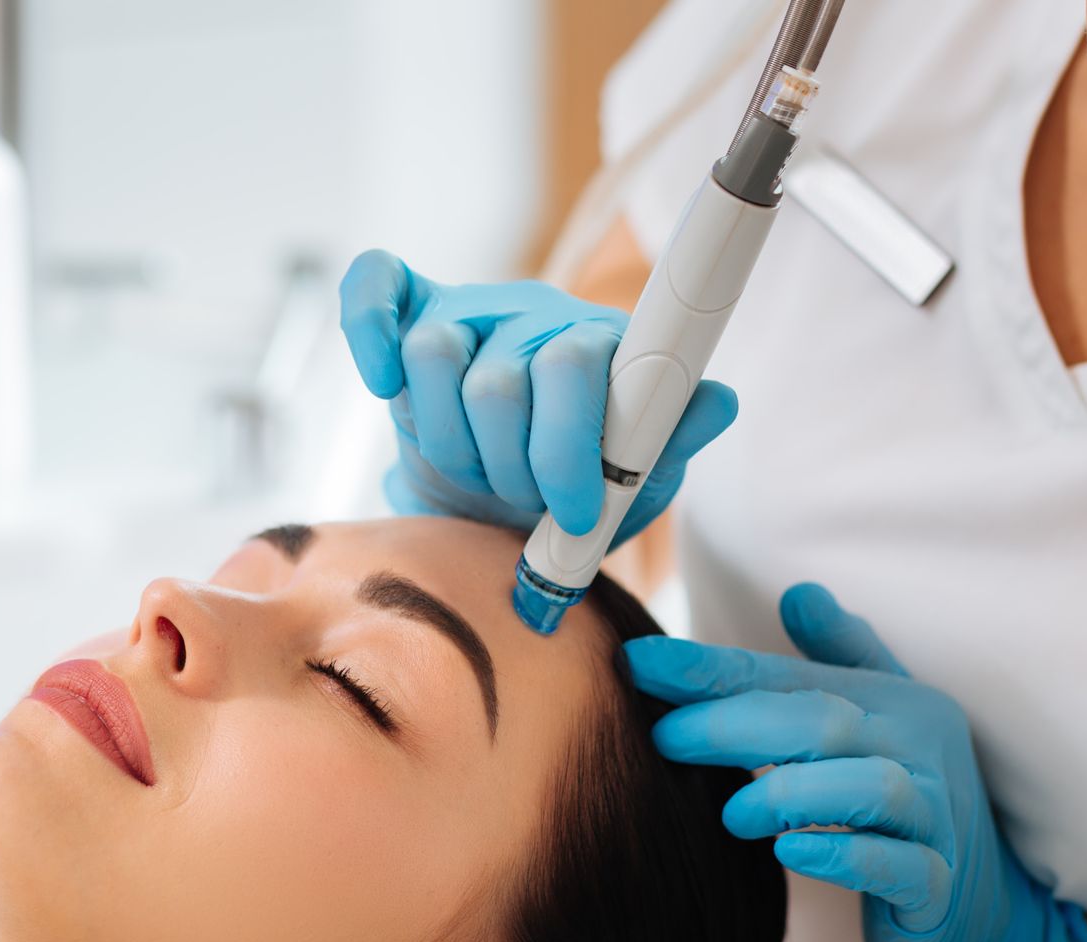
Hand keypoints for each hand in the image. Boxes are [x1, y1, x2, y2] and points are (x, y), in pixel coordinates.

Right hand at [339, 249, 737, 545]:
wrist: (509, 508)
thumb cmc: (577, 490)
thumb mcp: (638, 479)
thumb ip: (674, 437)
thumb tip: (717, 401)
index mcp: (599, 345)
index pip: (572, 364)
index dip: (566, 445)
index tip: (573, 509)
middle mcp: (533, 318)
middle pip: (498, 380)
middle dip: (508, 466)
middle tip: (524, 503)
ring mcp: (468, 316)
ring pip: (434, 355)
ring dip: (450, 441)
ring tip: (476, 476)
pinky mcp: (409, 318)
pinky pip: (376, 286)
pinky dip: (369, 330)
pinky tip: (382, 382)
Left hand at [623, 584, 1086, 941]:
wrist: (981, 917)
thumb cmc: (908, 813)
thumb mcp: (879, 727)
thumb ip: (838, 660)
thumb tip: (799, 591)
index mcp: (897, 704)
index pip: (792, 678)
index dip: (713, 668)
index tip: (637, 660)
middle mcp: (921, 752)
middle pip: (822, 722)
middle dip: (732, 724)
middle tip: (663, 738)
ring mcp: (936, 820)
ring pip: (868, 788)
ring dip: (788, 793)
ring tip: (731, 812)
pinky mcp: (938, 887)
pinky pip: (895, 865)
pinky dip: (841, 856)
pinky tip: (790, 854)